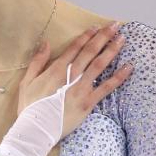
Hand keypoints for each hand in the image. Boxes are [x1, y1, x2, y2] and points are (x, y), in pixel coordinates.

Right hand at [17, 22, 133, 139]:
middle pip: (90, 52)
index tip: (96, 27)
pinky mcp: (88, 102)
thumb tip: (46, 43)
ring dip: (112, 50)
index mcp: (57, 69)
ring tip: (122, 39)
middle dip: (103, 37)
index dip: (86, 36)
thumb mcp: (27, 81)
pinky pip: (106, 87)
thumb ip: (37, 61)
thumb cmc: (30, 107)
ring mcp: (81, 88)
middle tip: (114, 26)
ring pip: (100, 65)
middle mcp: (71, 75)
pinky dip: (118, 77)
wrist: (36, 130)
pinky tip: (128, 67)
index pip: (75, 48)